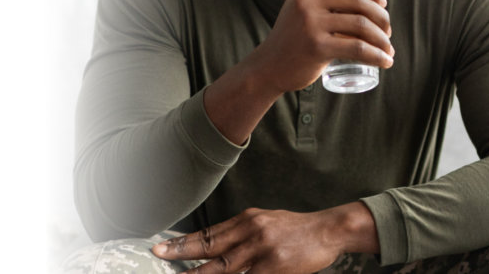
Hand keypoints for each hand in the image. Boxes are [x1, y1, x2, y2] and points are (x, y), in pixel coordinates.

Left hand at [151, 202, 377, 273]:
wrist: (329, 230)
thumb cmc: (298, 230)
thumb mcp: (267, 222)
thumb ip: (243, 233)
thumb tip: (216, 246)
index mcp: (248, 219)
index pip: (209, 233)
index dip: (184, 242)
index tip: (162, 247)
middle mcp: (252, 231)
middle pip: (210, 248)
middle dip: (182, 254)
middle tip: (160, 256)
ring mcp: (263, 250)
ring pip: (223, 268)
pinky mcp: (275, 267)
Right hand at [239, 0, 393, 94]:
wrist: (267, 68)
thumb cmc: (292, 41)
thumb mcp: (301, 12)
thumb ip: (322, 3)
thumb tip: (366, 4)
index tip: (383, 3)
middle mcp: (306, 1)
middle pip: (358, 1)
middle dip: (381, 17)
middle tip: (388, 32)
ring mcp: (311, 23)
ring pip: (361, 24)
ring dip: (382, 38)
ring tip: (388, 50)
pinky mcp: (317, 46)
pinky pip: (357, 48)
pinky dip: (377, 55)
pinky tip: (386, 61)